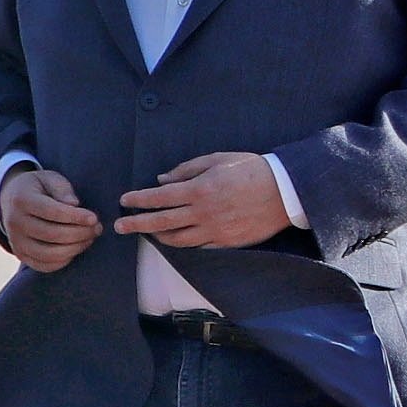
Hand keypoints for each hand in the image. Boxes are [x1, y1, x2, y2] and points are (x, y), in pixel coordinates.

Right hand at [0, 164, 103, 270]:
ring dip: (75, 248)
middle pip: (52, 234)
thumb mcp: (49, 178)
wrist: (11, 200)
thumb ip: (62, 189)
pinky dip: (64, 260)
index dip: (76, 217)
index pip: (52, 212)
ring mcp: (15, 242)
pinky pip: (45, 265)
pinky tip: (75, 248)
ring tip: (89, 238)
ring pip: (49, 253)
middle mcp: (14, 223)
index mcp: (21, 200)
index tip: (94, 218)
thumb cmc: (39, 188)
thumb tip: (74, 204)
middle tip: (97, 228)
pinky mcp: (20, 255)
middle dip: (80, 233)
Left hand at [117, 151, 289, 249]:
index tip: (123, 201)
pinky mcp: (227, 242)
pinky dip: (183, 244)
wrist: (287, 191)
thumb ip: (187, 170)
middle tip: (119, 227)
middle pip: (161, 222)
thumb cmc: (251, 169)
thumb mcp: (218, 160)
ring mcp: (215, 230)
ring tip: (147, 232)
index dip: (138, 200)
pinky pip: (198, 246)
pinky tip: (175, 239)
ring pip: (177, 239)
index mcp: (200, 189)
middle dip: (136, 224)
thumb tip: (161, 181)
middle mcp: (204, 212)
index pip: (159, 198)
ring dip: (158, 236)